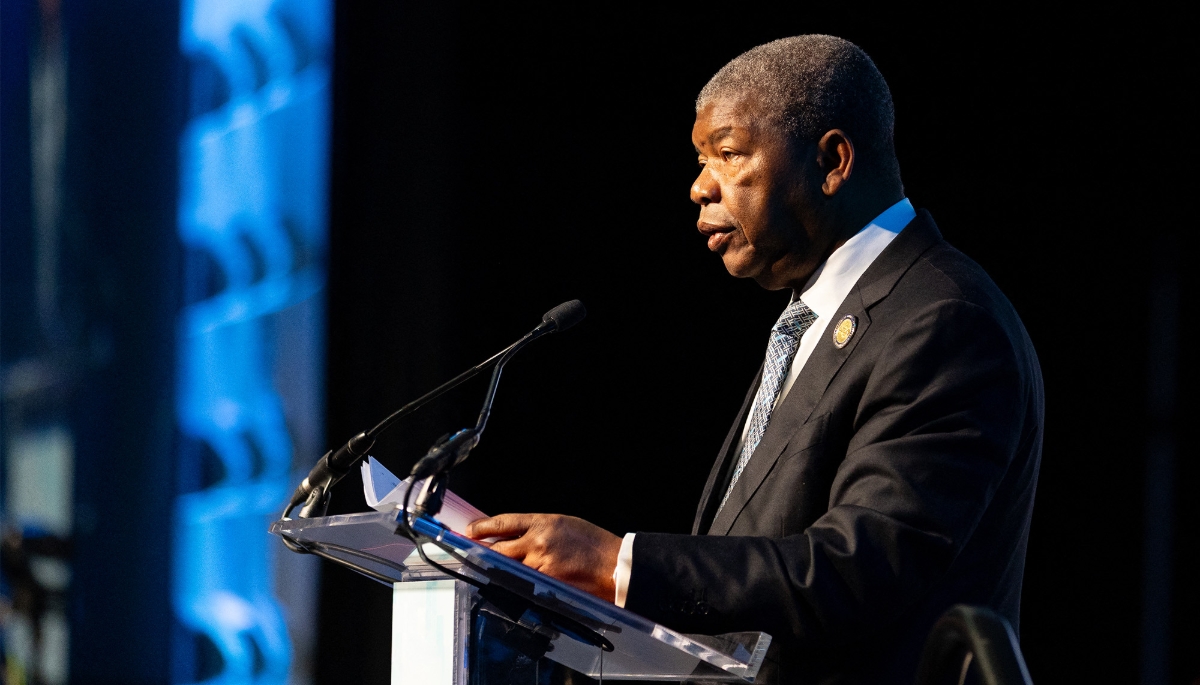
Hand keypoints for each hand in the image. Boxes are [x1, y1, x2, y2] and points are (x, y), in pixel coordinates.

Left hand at [466, 513, 620, 601]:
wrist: (615, 565)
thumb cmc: (593, 544)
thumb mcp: (564, 525)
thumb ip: (539, 529)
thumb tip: (515, 536)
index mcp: (544, 523)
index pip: (504, 523)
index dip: (483, 527)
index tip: (470, 530)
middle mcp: (538, 543)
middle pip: (499, 549)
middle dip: (484, 552)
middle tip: (474, 553)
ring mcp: (540, 566)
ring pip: (508, 569)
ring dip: (500, 570)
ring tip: (495, 570)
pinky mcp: (545, 585)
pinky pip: (522, 584)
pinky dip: (516, 584)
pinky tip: (516, 583)